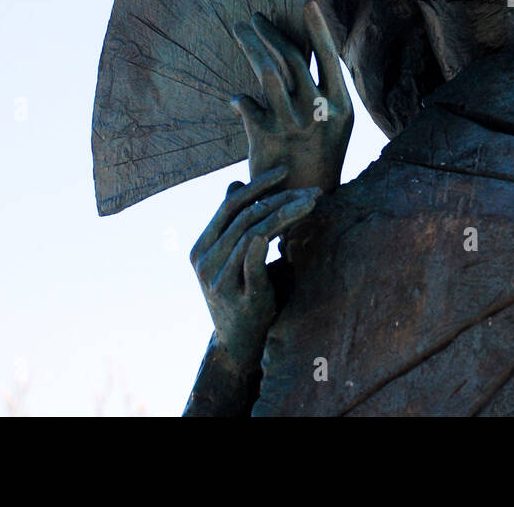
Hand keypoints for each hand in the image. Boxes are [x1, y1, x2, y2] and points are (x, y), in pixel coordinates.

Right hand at [190, 166, 318, 353]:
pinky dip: (265, 241)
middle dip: (280, 197)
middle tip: (310, 189)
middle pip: (245, 215)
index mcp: (202, 247)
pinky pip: (251, 262)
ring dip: (286, 213)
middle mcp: (205, 260)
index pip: (230, 204)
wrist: (240, 344)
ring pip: (253, 233)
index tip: (285, 169)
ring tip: (311, 203)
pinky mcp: (238, 297)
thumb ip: (235, 224)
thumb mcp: (234, 256)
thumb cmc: (243, 293)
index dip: (258, 184)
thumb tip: (236, 184)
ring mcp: (218, 279)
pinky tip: (286, 224)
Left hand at [229, 0, 353, 196]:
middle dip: (270, 34)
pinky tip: (235, 99)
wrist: (308, 209)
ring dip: (251, 48)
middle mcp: (318, 112)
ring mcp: (291, 125)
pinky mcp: (265, 140)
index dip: (318, 28)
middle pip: (292, 59)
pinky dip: (239, 100)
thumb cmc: (320, 161)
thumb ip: (320, 95)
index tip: (307, 3)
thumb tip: (297, 58)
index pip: (328, 58)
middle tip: (254, 18)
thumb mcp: (334, 127)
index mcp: (341, 107)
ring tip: (240, 32)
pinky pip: (247, 106)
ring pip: (268, 74)